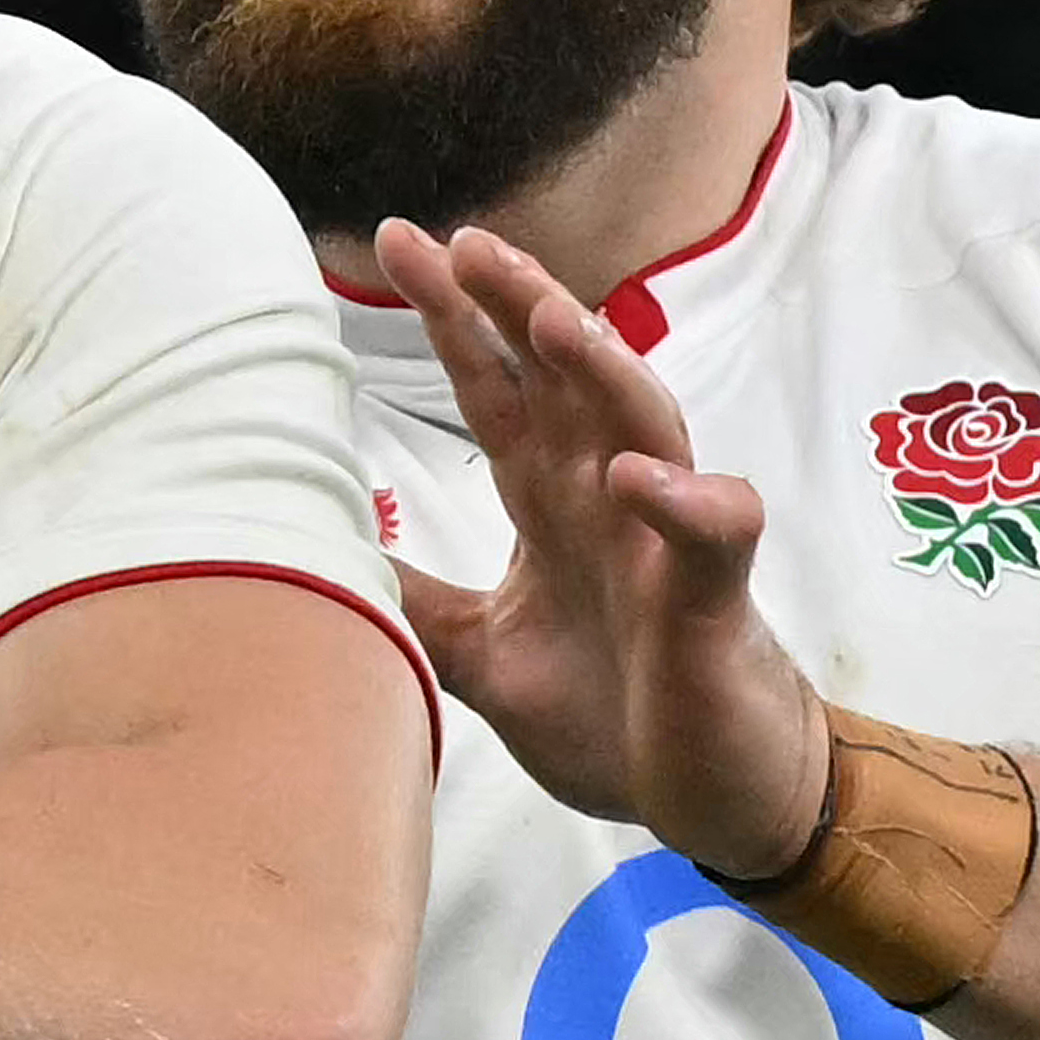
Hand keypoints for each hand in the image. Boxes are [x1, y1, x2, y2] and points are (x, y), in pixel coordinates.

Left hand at [372, 219, 828, 876]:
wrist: (712, 798)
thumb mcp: (483, 660)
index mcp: (551, 504)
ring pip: (643, 426)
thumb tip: (325, 559)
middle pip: (566, 379)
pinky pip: (712, 532)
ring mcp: (666, 541)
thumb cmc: (613, 716)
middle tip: (464, 241)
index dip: (452, 321)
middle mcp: (610, 499)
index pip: (497, 392)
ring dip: (603, 369)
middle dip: (519, 306)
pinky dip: (680, 499)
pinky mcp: (715, 600)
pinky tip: (634, 476)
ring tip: (552, 316)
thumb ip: (418, 604)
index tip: (398, 246)